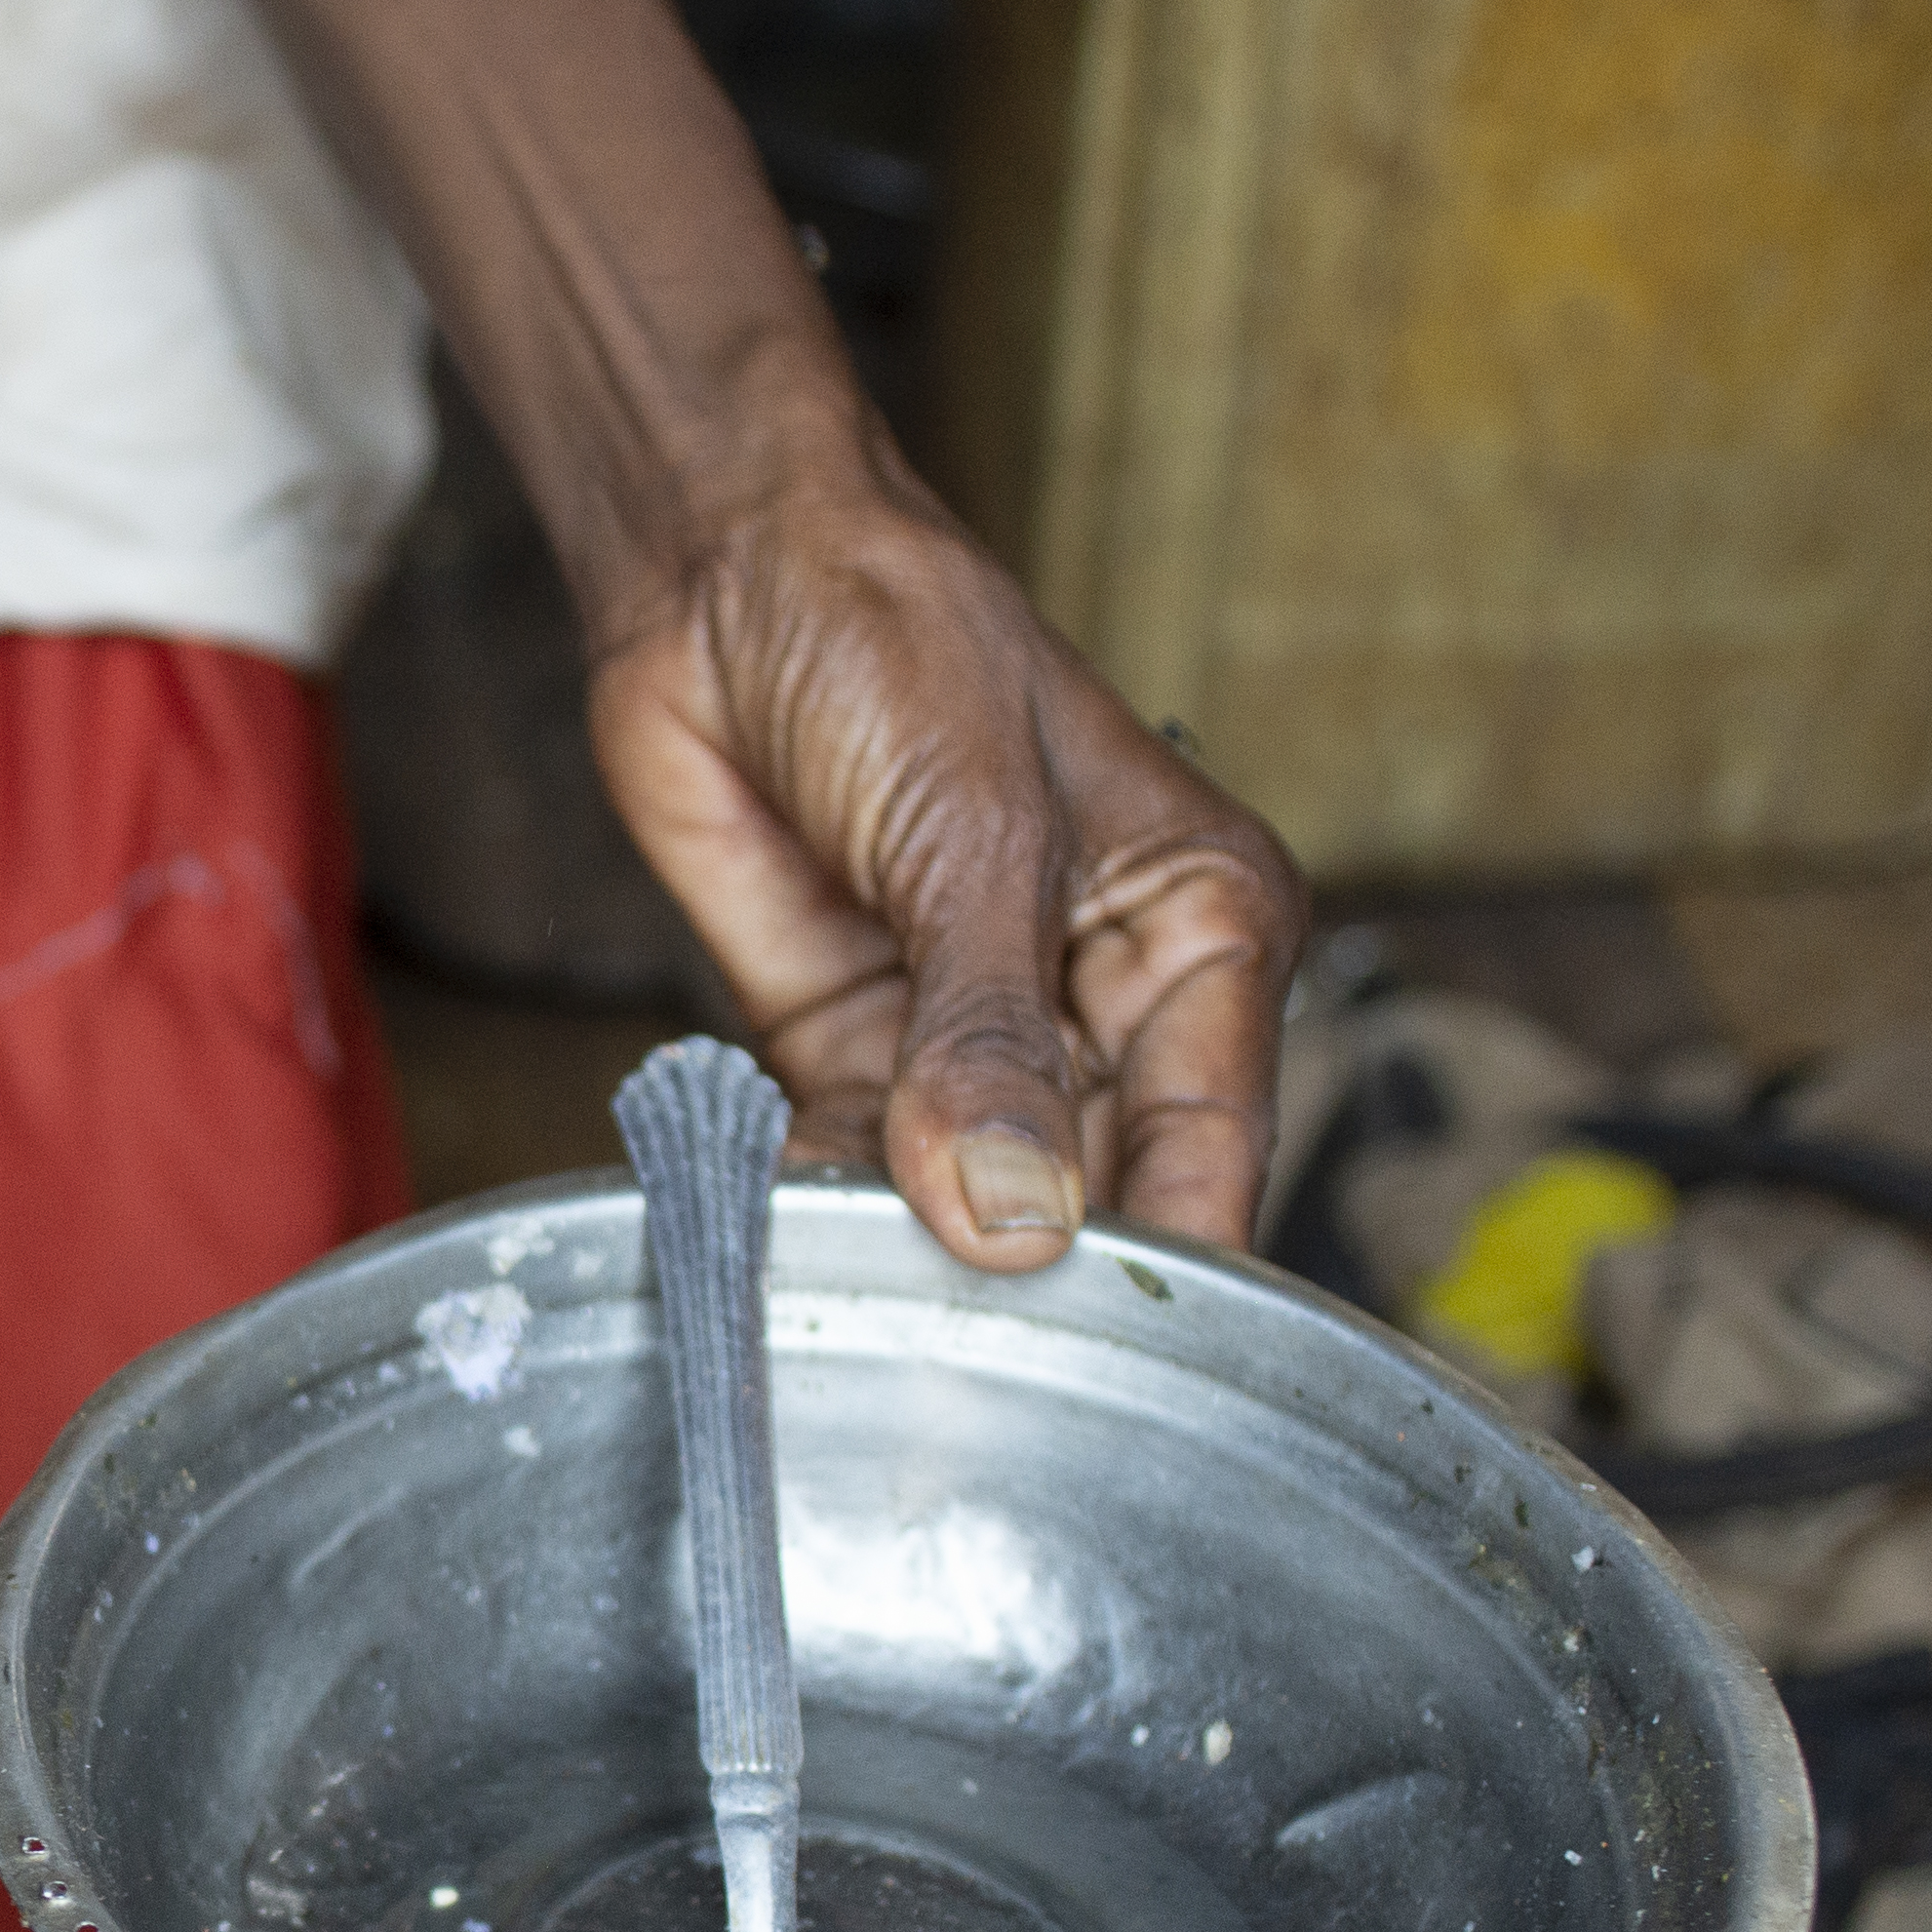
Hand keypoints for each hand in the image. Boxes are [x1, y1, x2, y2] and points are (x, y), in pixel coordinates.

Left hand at [585, 447, 1303, 1266]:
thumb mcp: (971, 837)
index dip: (1167, 1258)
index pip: (1213, 1142)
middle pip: (1095, 1195)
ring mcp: (975, 1034)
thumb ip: (992, 1037)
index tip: (1102, 1355)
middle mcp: (1103, 999)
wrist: (719, 576)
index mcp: (1200, 930)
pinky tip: (784, 1227)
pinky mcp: (853, 1046)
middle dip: (1026, 1266)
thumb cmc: (892, 639)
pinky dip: (821, 1201)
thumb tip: (1018, 1218)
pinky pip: (854, 1167)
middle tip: (959, 1341)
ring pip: (967, 1198)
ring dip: (912, 1244)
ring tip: (858, 1278)